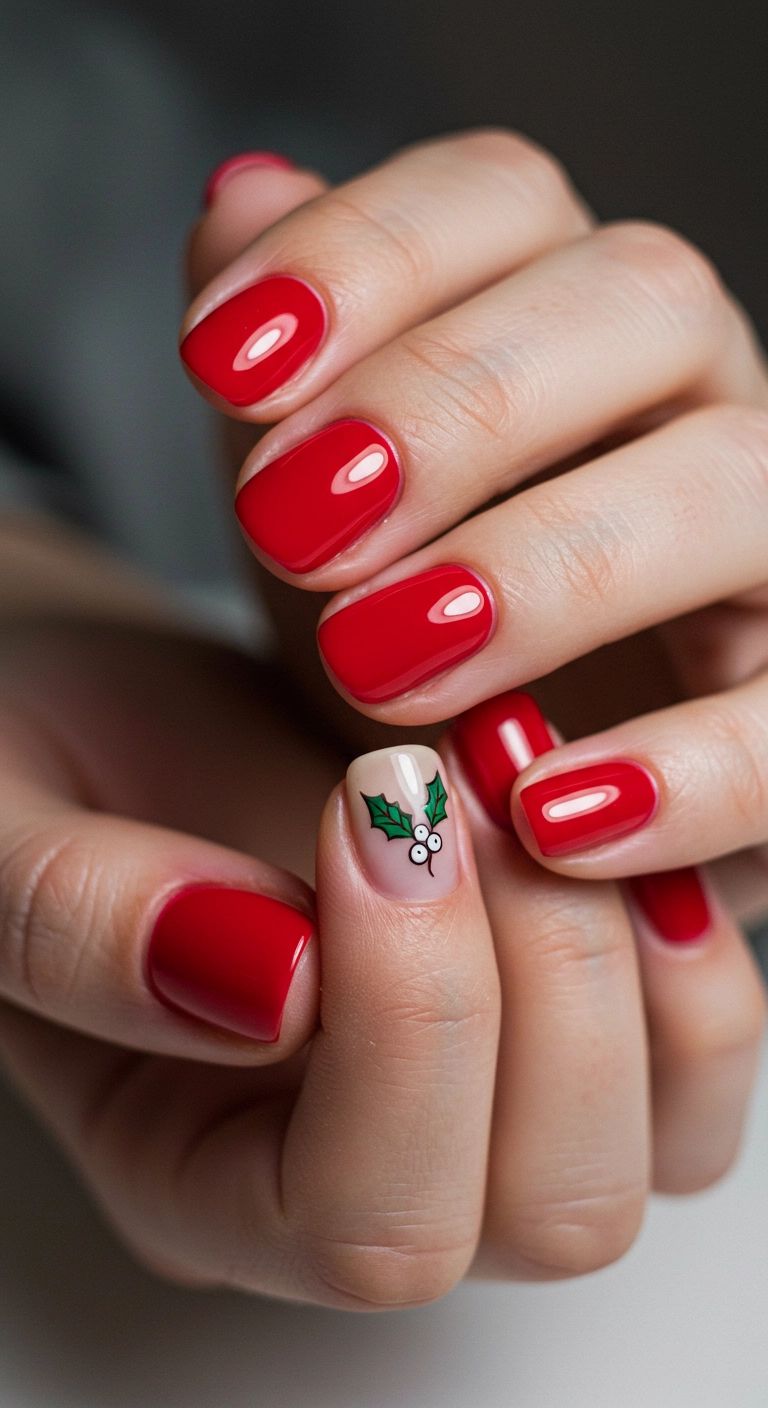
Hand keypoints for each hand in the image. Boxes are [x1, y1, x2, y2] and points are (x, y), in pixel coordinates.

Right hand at [0, 619, 759, 1300]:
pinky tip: (602, 814)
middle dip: (536, 975)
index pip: (363, 1223)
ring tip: (515, 769)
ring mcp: (468, 1100)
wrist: (102, 702)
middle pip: (541, 1206)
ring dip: (612, 945)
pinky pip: (691, 1054)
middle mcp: (350, 1173)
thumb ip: (74, 920)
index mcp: (196, 1175)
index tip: (367, 805)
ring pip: (647, 1147)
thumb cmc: (33, 763)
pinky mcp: (544, 1013)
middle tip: (451, 777)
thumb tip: (265, 985)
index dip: (409, 1026)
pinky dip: (685, 941)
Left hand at [182, 129, 767, 924]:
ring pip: (728, 486)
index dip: (362, 256)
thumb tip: (238, 208)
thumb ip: (282, 360)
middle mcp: (692, 392)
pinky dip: (686, 771)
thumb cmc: (400, 601)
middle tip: (288, 519)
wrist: (481, 770)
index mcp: (565, 308)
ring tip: (374, 659)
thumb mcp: (316, 487)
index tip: (218, 363)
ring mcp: (764, 539)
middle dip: (450, 401)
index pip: (504, 196)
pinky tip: (541, 815)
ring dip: (548, 568)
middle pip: (639, 298)